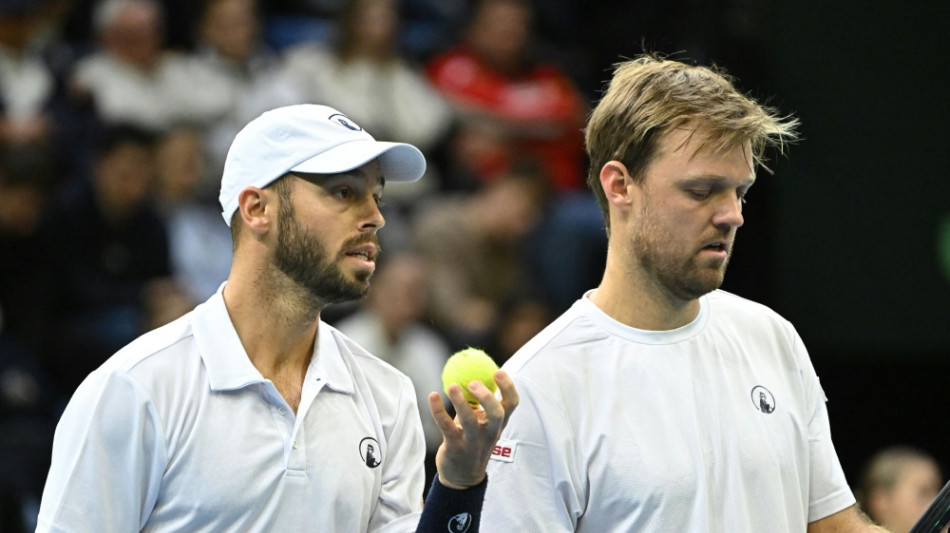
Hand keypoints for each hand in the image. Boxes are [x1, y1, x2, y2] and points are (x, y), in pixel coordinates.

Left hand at [427, 370, 517, 488]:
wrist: (462, 477)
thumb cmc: (472, 440)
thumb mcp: (481, 422)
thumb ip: (479, 401)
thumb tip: (474, 371)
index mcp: (498, 423)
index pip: (511, 404)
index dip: (508, 387)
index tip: (498, 370)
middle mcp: (490, 433)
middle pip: (497, 413)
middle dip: (487, 396)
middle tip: (473, 382)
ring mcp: (473, 442)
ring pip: (470, 421)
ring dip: (461, 403)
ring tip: (452, 386)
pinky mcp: (455, 448)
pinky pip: (446, 427)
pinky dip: (438, 410)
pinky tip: (432, 396)